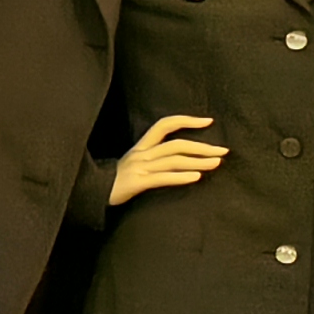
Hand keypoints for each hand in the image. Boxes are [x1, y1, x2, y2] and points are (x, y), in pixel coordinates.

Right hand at [107, 114, 227, 207]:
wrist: (90, 193)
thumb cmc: (113, 181)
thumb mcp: (132, 164)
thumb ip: (151, 159)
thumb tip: (178, 158)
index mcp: (140, 147)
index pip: (164, 125)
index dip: (186, 120)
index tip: (208, 121)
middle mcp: (141, 154)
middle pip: (176, 144)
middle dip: (202, 146)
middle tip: (224, 150)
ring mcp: (138, 168)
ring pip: (172, 160)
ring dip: (198, 161)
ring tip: (216, 163)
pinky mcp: (136, 183)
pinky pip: (161, 178)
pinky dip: (180, 177)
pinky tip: (196, 178)